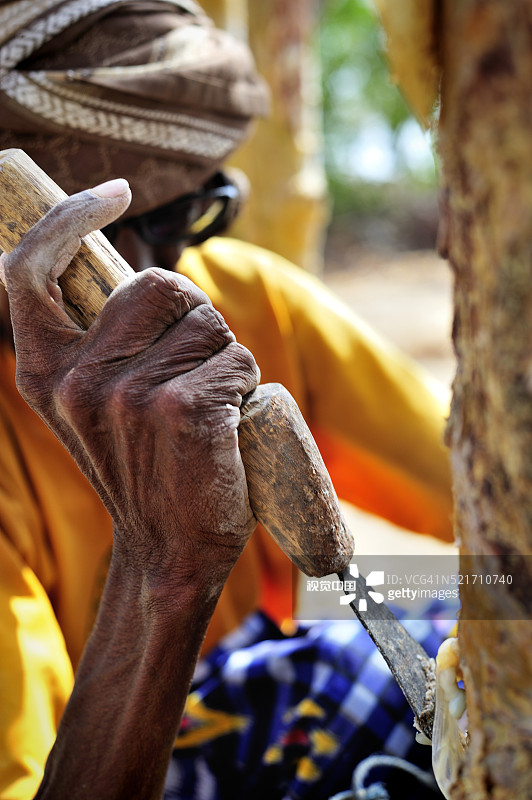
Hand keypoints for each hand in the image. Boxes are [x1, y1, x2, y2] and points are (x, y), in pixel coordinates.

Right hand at [0, 180, 259, 591]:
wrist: (171, 549)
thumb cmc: (144, 467)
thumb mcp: (94, 404)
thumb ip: (97, 342)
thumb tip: (135, 277)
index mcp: (45, 371)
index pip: (31, 269)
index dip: (67, 218)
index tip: (113, 192)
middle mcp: (77, 379)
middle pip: (158, 285)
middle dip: (192, 319)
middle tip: (190, 375)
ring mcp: (128, 395)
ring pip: (207, 324)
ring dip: (222, 357)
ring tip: (206, 410)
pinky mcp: (183, 409)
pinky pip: (236, 359)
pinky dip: (245, 384)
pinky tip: (228, 427)